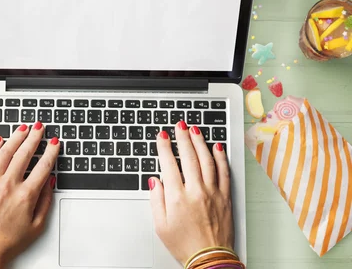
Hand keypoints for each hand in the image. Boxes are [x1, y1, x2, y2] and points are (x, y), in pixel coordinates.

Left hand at [0, 122, 59, 268]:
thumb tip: (50, 181)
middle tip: (39, 127)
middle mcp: (9, 186)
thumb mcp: (37, 225)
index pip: (43, 166)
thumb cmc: (9, 241)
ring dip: (16, 137)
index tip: (54, 143)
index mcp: (26, 196)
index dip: (51, 152)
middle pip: (24, 154)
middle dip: (34, 137)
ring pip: (5, 152)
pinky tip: (0, 140)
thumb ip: (46, 200)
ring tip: (23, 128)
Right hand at [148, 121, 233, 264]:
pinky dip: (220, 158)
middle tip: (180, 125)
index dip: (164, 147)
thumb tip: (155, 181)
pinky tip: (217, 147)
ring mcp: (213, 193)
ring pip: (207, 160)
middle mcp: (196, 191)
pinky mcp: (225, 197)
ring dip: (200, 142)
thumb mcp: (160, 225)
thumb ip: (156, 200)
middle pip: (189, 157)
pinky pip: (224, 172)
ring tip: (196, 130)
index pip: (169, 164)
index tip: (162, 135)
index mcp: (177, 197)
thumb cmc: (184, 244)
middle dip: (183, 137)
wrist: (209, 259)